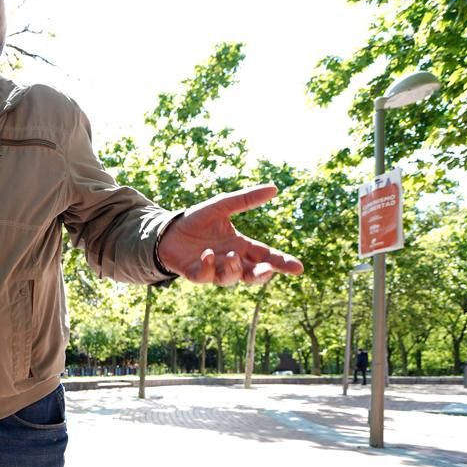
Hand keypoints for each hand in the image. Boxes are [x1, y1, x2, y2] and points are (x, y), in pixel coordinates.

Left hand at [156, 184, 303, 286]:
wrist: (168, 229)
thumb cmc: (197, 220)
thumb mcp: (222, 206)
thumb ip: (245, 200)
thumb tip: (274, 188)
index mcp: (242, 246)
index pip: (266, 256)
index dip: (282, 263)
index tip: (298, 268)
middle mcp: (231, 261)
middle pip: (253, 274)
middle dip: (261, 275)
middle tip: (266, 270)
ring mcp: (213, 269)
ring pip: (230, 278)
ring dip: (233, 269)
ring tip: (230, 255)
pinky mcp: (195, 273)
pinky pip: (204, 276)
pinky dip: (207, 268)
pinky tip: (207, 255)